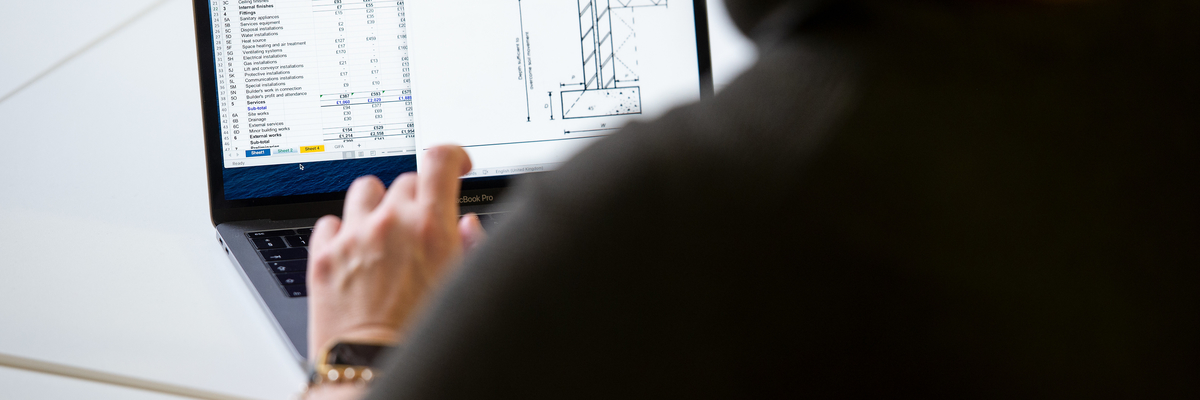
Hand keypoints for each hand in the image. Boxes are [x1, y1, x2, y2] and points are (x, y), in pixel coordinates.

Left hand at [306, 146, 485, 357]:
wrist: (372, 369)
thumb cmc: (419, 336)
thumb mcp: (462, 286)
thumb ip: (471, 246)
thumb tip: (467, 227)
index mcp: (431, 227)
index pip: (439, 159)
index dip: (452, 154)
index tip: (455, 163)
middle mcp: (390, 223)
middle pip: (405, 180)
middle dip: (417, 198)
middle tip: (421, 227)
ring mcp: (353, 237)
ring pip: (365, 190)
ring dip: (377, 205)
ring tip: (383, 232)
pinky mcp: (322, 256)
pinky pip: (329, 222)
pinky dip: (342, 232)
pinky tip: (354, 253)